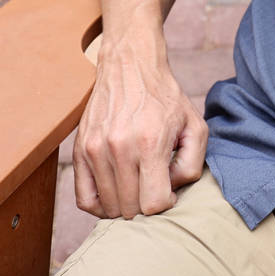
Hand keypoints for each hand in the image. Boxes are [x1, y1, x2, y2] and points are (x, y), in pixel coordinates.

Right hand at [72, 25, 207, 219]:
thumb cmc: (165, 98)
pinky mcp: (79, 151)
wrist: (130, 67)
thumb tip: (172, 190)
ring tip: (138, 185)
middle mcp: (119, 148)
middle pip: (131, 208)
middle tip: (153, 186)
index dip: (166, 204)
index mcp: (150, 143)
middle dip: (146, 205)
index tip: (169, 190)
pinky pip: (84, 199)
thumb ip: (193, 164)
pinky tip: (115, 195)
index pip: (154, 203)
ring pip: (109, 207)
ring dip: (126, 205)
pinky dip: (100, 206)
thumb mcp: (195, 125)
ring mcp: (95, 150)